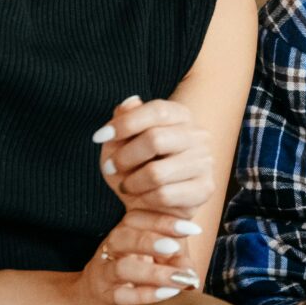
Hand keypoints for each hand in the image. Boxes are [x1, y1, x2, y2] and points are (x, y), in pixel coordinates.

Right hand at [63, 209, 204, 304]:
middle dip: (151, 240)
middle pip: (124, 236)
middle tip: (175, 246)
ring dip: (153, 273)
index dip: (165, 221)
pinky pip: (122, 295)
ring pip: (123, 267)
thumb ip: (176, 260)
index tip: (194, 228)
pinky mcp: (104, 296)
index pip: (139, 218)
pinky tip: (167, 294)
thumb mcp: (155, 259)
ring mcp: (105, 273)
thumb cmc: (131, 272)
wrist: (89, 298)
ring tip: (179, 279)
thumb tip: (192, 273)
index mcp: (125, 231)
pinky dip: (146, 295)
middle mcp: (112, 248)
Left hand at [93, 95, 214, 218]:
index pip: (157, 111)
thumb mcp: (122, 141)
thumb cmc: (136, 165)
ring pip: (157, 173)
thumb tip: (131, 102)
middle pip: (155, 140)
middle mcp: (199, 135)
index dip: (126, 123)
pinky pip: (165, 195)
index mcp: (181, 115)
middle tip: (110, 168)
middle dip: (124, 157)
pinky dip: (146, 199)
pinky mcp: (205, 188)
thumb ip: (125, 118)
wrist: (151, 202)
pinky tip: (143, 198)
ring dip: (132, 183)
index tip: (100, 137)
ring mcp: (205, 162)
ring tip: (126, 185)